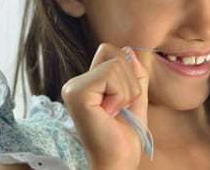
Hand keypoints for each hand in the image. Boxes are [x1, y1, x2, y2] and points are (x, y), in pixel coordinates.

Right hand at [61, 44, 148, 169]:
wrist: (118, 161)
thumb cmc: (126, 135)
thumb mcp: (136, 97)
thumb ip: (135, 74)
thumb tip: (130, 50)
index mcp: (87, 83)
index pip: (111, 51)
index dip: (128, 71)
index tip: (123, 100)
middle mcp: (76, 83)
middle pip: (116, 54)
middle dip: (130, 82)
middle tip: (120, 109)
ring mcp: (73, 87)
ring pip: (116, 64)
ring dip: (127, 92)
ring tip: (115, 113)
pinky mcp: (77, 93)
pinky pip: (111, 75)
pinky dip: (121, 96)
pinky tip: (109, 114)